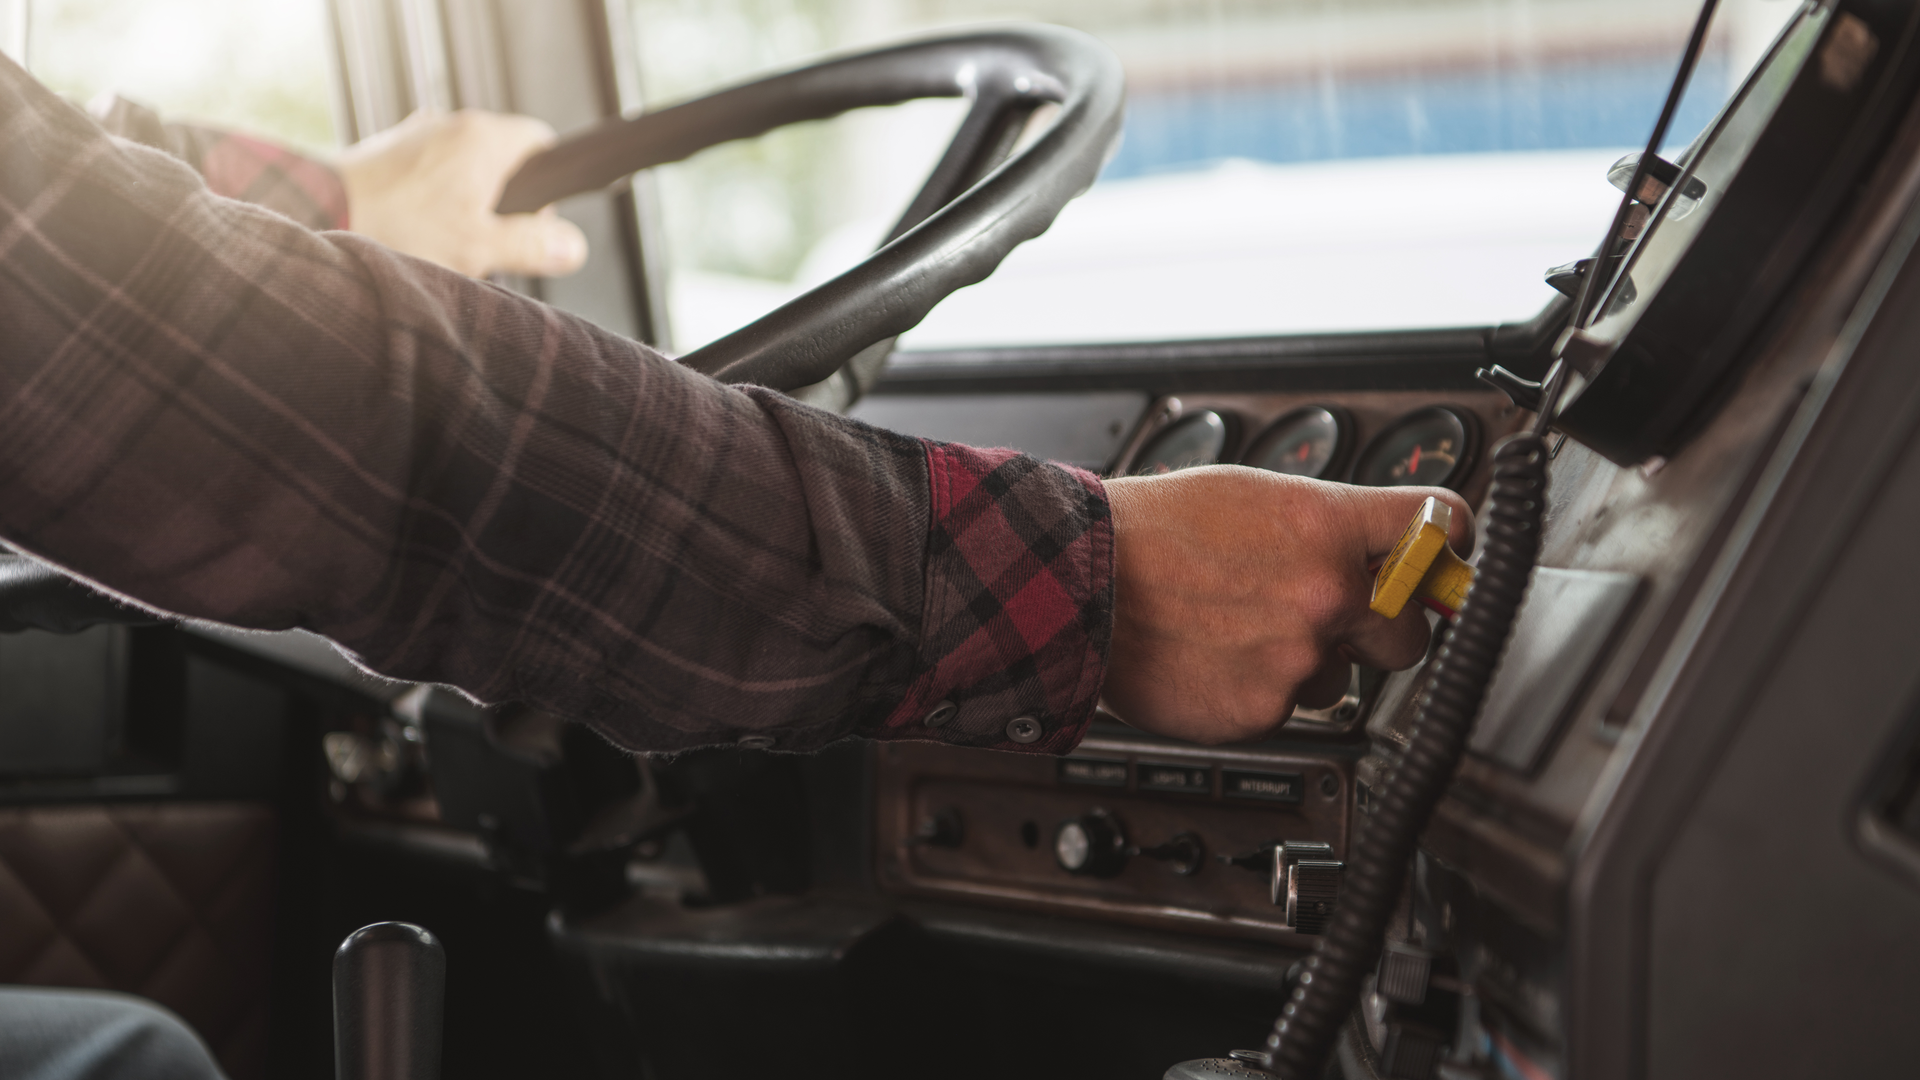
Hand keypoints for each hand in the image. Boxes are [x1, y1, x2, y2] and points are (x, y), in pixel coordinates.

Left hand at [337, 108, 588, 278]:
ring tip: (448, 242)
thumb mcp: (480, 248)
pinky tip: (417, 232)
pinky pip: (429, 170)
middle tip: (490, 242)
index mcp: (484, 139)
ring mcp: (416, 133)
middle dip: (505, 201)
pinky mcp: (387, 149)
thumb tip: (573, 246)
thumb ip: (535, 246)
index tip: (537, 220)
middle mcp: (451, 124)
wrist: (320, 216)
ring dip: (467, 201)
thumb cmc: (396, 229)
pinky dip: (433, 198)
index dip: (549, 184)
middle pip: (503, 158)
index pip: (541, 142)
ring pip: (464, 165)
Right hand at [1100, 466, 1473, 744]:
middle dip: (1383, 628)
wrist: (1079, 583)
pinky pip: (1285, 707)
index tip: (1445, 561)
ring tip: (1237, 629)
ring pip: (1340, 677)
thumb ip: (1329, 520)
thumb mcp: (1252, 493)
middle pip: (1412, 631)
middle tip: (1336, 615)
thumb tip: (1382, 542)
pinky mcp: (1262, 712)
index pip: (1442, 526)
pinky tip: (1214, 658)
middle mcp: (1325, 595)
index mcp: (1326, 526)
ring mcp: (1296, 660)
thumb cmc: (1153, 531)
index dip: (1448, 546)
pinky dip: (1256, 690)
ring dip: (1304, 662)